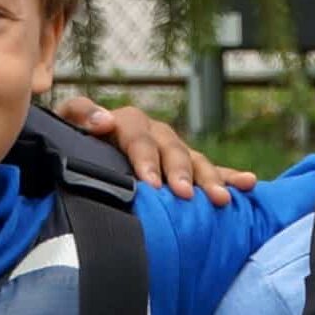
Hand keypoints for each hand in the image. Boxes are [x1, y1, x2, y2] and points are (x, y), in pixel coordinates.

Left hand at [53, 95, 257, 205]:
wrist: (81, 155)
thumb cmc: (72, 144)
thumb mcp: (65, 126)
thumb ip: (78, 116)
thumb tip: (103, 120)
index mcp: (124, 124)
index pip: (135, 133)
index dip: (143, 155)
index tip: (149, 182)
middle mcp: (153, 133)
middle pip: (170, 147)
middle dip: (178, 171)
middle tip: (182, 194)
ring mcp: (173, 150)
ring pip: (194, 160)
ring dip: (208, 178)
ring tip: (218, 198)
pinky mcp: (186, 167)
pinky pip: (212, 169)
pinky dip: (230, 176)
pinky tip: (249, 182)